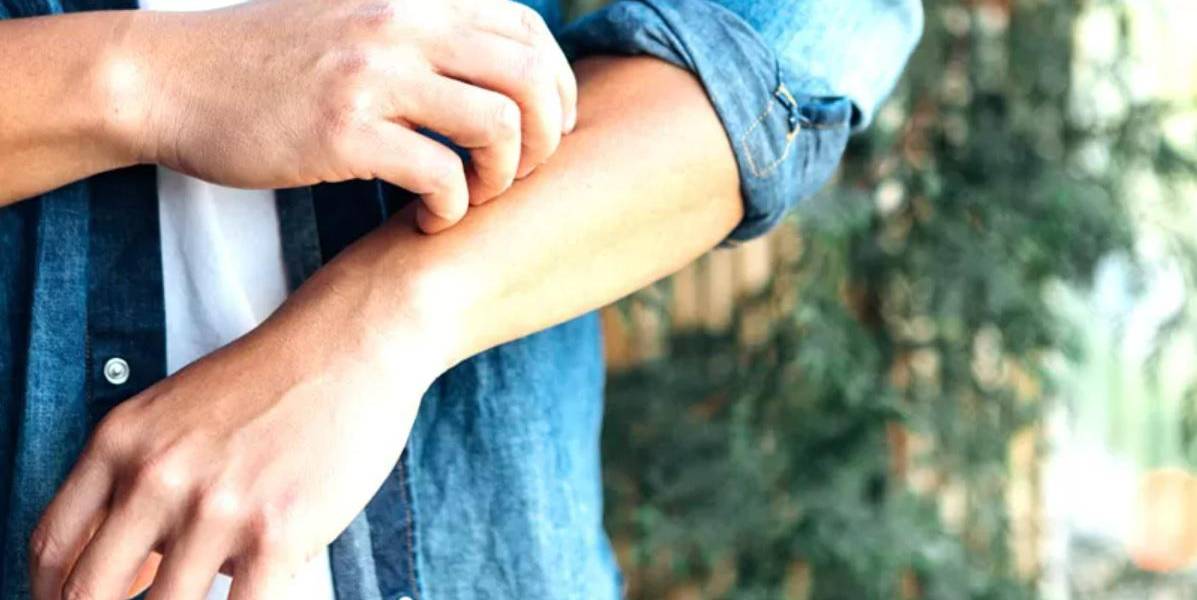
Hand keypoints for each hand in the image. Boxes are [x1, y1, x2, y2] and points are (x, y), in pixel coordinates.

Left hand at [28, 258, 446, 599]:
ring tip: (214, 585)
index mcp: (121, 442)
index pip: (52, 547)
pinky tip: (255, 592)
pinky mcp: (278, 533)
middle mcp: (156, 476)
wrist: (352, 341)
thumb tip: (136, 570)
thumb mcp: (178, 413)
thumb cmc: (276, 376)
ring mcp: (216, 508)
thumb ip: (141, 480)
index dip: (52, 594)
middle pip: (89, 593)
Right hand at [108, 0, 575, 231]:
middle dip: (544, 138)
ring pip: (497, 125)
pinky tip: (430, 220)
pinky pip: (440, 175)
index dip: (556, 85)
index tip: (545, 128)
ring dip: (502, 176)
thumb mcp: (351, 22)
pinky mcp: (343, 133)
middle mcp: (401, 27)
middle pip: (528, 77)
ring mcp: (373, 78)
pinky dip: (452, 208)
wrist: (168, 78)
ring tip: (473, 197)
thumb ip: (418, 34)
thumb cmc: (265, 63)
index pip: (527, 29)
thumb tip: (487, 68)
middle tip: (517, 174)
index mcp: (411, 0)